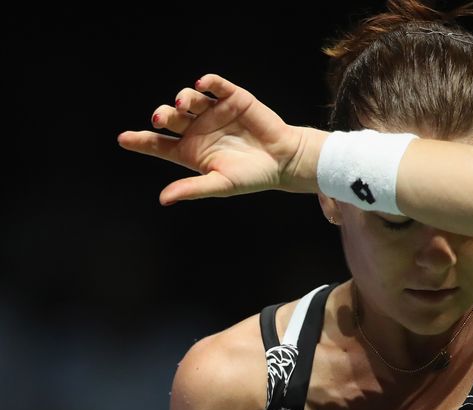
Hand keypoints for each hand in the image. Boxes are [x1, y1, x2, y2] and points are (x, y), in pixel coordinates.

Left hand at [118, 74, 302, 204]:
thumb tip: (164, 198)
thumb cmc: (252, 176)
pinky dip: (208, 82)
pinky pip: (215, 85)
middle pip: (170, 117)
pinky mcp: (233, 98)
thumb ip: (193, 188)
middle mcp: (198, 130)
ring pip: (189, 99)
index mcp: (190, 151)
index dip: (139, 140)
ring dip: (183, 98)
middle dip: (163, 115)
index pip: (158, 144)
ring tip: (186, 104)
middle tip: (162, 117)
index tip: (123, 139)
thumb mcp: (221, 184)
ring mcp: (214, 112)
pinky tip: (202, 84)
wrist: (284, 160)